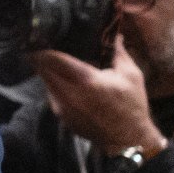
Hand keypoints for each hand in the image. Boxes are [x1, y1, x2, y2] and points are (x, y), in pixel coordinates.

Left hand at [30, 34, 165, 156]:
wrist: (127, 139)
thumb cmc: (132, 105)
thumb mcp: (131, 75)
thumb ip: (118, 52)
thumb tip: (114, 32)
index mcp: (85, 80)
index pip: (51, 59)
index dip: (43, 47)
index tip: (43, 37)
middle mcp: (67, 93)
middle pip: (41, 69)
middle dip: (43, 57)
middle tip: (49, 47)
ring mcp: (61, 106)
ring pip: (45, 81)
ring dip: (50, 71)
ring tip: (61, 64)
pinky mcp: (60, 116)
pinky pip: (52, 94)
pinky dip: (56, 85)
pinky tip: (69, 83)